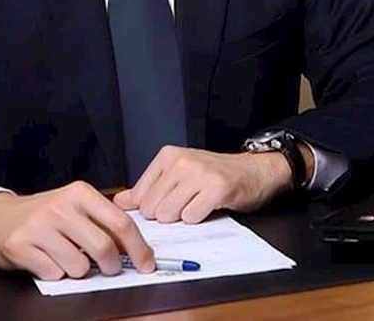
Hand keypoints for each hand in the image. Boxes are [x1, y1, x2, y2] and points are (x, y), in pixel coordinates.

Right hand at [0, 181, 154, 280]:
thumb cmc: (43, 214)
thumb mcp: (73, 206)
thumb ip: (102, 220)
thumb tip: (136, 245)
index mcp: (80, 193)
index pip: (120, 222)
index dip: (138, 248)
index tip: (147, 263)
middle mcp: (61, 207)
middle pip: (104, 247)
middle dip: (111, 266)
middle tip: (108, 269)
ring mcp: (40, 226)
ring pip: (79, 266)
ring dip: (78, 270)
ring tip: (66, 257)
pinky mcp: (21, 246)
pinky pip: (54, 274)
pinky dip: (55, 274)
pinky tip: (47, 260)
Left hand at [114, 145, 310, 223]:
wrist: (255, 170)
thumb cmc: (214, 175)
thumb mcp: (178, 174)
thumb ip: (147, 188)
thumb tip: (118, 202)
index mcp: (168, 156)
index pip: (139, 196)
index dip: (152, 208)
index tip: (168, 204)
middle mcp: (181, 161)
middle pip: (152, 209)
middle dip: (167, 215)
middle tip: (187, 203)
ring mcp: (199, 174)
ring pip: (168, 215)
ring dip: (183, 217)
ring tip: (198, 203)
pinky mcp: (217, 189)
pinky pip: (191, 218)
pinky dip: (199, 218)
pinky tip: (209, 206)